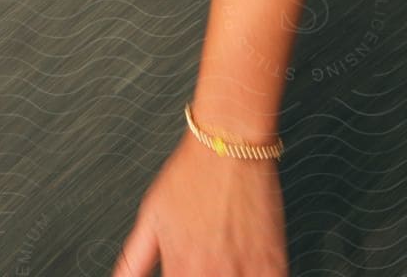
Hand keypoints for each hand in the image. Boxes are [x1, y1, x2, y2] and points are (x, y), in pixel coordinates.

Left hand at [113, 129, 287, 275]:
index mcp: (181, 268)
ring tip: (223, 269)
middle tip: (205, 269)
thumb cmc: (191, 173)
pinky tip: (247, 271)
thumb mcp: (151, 215)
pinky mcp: (273, 261)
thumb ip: (134, 259)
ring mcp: (245, 270)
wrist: (229, 142)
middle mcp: (212, 272)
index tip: (186, 276)